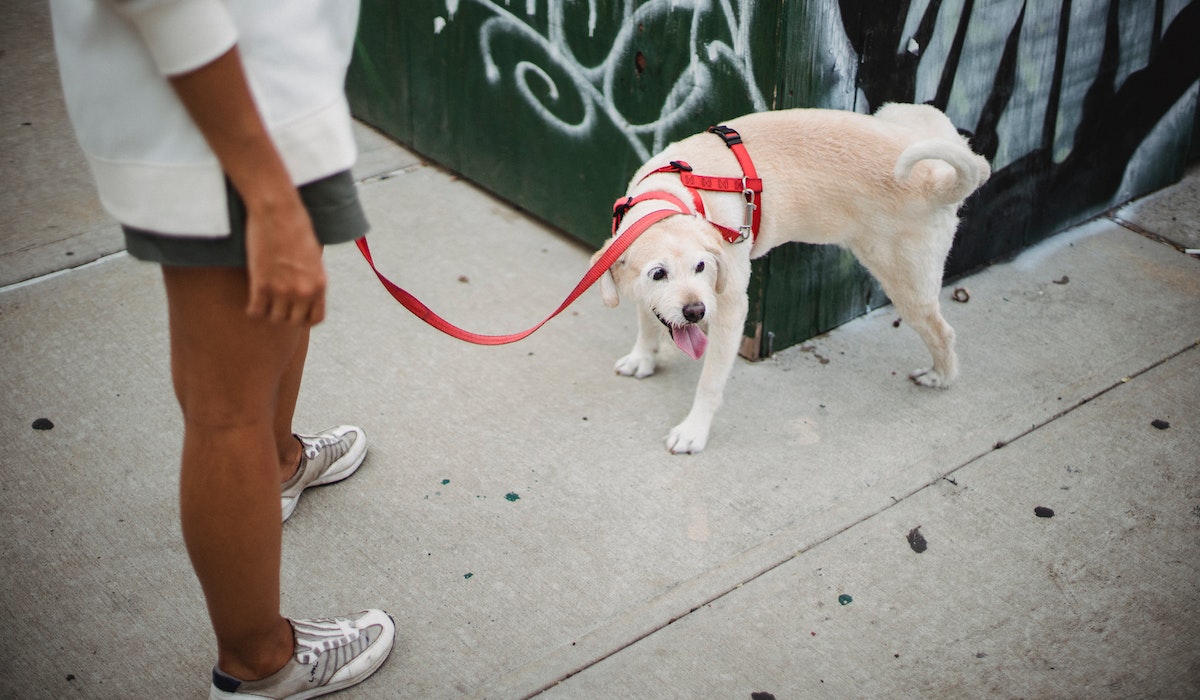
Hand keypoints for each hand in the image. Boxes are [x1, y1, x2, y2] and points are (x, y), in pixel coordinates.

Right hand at [243, 193, 326, 325]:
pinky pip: (255, 312)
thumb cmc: (296, 228)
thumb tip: (304, 296)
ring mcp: (282, 290)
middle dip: (284, 314)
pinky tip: (252, 301)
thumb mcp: (314, 257)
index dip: (303, 317)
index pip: (315, 318)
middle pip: (292, 321)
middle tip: (276, 304)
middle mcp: (303, 291)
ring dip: (268, 312)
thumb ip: (311, 279)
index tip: (295, 310)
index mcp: (320, 284)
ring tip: (264, 301)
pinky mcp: (261, 285)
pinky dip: (252, 309)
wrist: (277, 212)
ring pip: (274, 319)